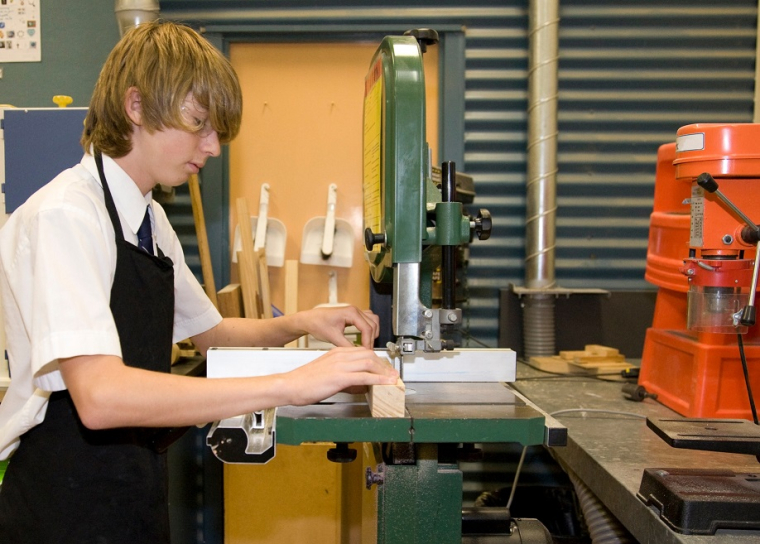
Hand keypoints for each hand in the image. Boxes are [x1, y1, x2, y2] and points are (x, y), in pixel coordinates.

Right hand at [283, 346, 397, 405]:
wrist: (290, 385)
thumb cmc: (303, 381)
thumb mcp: (326, 373)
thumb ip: (341, 374)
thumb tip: (356, 383)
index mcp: (336, 352)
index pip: (362, 351)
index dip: (376, 360)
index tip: (383, 368)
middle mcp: (340, 356)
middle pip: (369, 355)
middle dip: (383, 364)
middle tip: (391, 373)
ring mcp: (340, 365)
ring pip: (369, 363)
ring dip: (384, 371)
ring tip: (392, 378)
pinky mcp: (339, 377)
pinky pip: (364, 376)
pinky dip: (378, 379)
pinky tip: (385, 383)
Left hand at [298, 306, 379, 348]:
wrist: (309, 320)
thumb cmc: (318, 324)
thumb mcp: (333, 337)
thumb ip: (347, 346)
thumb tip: (357, 353)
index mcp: (351, 313)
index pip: (367, 328)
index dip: (368, 342)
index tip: (366, 352)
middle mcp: (354, 310)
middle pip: (372, 325)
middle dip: (371, 339)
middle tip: (367, 351)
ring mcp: (354, 312)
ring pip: (373, 321)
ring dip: (372, 332)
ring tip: (367, 344)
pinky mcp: (353, 315)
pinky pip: (368, 320)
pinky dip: (369, 328)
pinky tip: (364, 337)